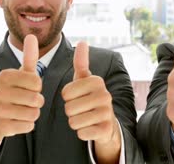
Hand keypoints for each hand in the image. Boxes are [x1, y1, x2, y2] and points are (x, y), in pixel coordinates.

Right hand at [0, 34, 44, 153]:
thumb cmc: (16, 90)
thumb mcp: (23, 73)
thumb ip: (29, 56)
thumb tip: (31, 36)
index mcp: (4, 76)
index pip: (36, 82)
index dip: (38, 86)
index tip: (30, 87)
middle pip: (36, 99)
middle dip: (37, 101)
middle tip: (28, 100)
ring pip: (33, 113)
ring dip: (34, 113)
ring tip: (24, 109)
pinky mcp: (3, 126)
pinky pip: (28, 126)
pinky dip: (28, 124)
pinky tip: (19, 119)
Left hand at [62, 41, 120, 162]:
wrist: (107, 123)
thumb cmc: (90, 98)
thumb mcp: (85, 80)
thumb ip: (81, 62)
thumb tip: (83, 41)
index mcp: (97, 81)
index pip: (66, 92)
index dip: (68, 97)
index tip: (78, 97)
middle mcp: (105, 95)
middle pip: (69, 108)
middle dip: (71, 112)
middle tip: (82, 109)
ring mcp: (107, 113)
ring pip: (73, 121)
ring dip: (76, 122)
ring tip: (86, 118)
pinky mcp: (106, 129)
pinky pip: (81, 133)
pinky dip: (82, 133)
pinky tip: (91, 128)